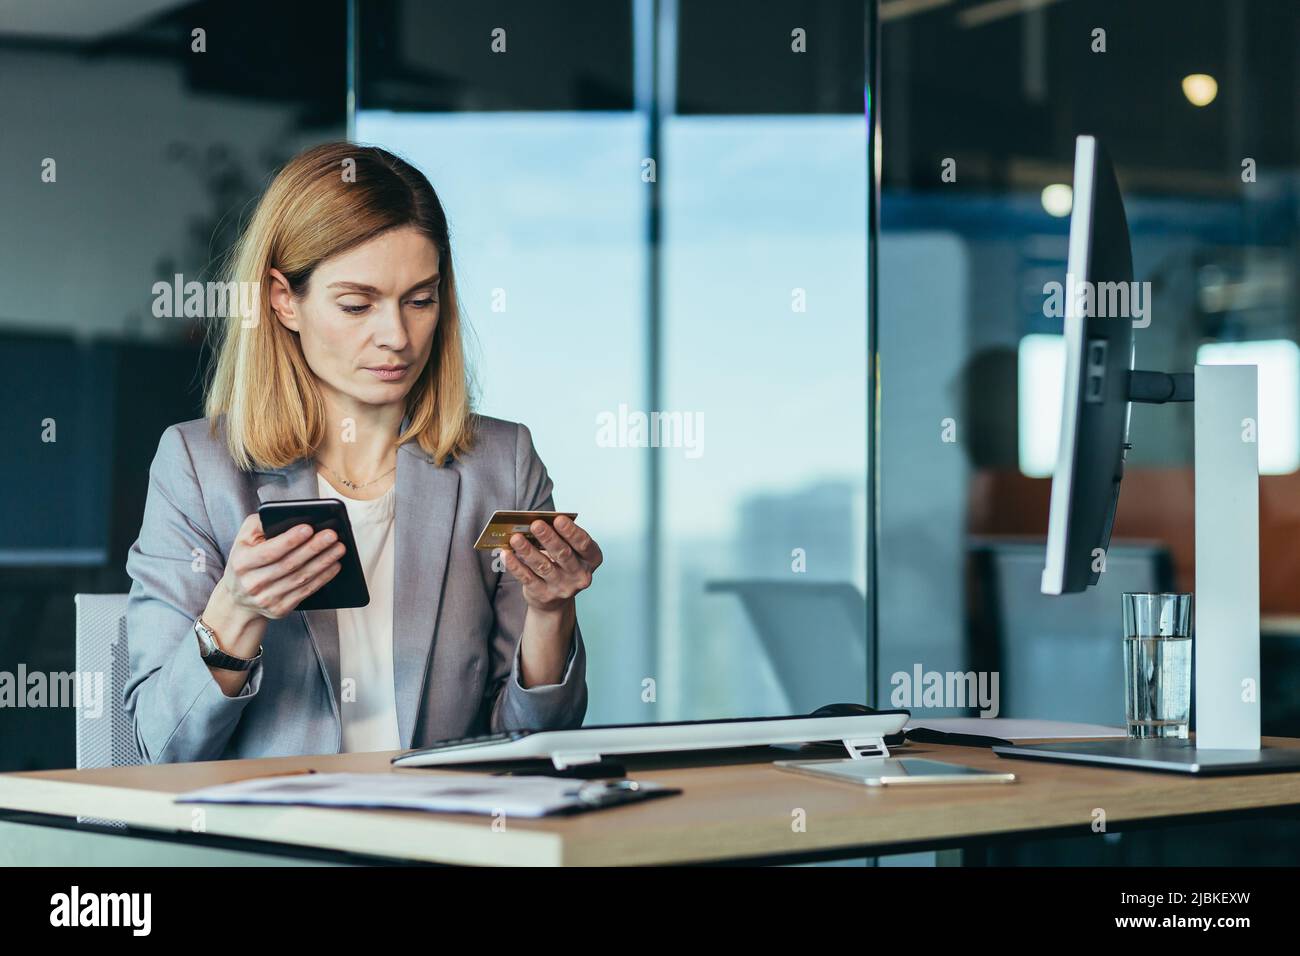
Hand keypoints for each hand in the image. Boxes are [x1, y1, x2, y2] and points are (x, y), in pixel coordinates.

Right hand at [219, 513, 345, 620]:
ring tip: (338, 547)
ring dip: (323, 562)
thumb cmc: (246, 563)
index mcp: (241, 563)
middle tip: (331, 535)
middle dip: (313, 548)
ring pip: (301, 578)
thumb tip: (282, 514)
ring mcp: (266, 598)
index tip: (309, 527)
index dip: (290, 540)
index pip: (269, 551)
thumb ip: (257, 524)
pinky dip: (323, 578)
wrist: (238, 600)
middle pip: (289, 564)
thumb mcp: (242, 541)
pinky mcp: (280, 609)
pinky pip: (306, 592)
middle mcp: (252, 583)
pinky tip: (334, 565)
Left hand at [502, 516, 602, 613]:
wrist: (556, 599)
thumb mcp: (570, 551)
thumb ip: (560, 537)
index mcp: (591, 559)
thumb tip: (537, 523)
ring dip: (528, 551)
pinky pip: (527, 578)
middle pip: (563, 554)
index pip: (584, 544)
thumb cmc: (562, 564)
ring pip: (543, 566)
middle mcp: (580, 575)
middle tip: (535, 524)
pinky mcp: (544, 595)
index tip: (559, 519)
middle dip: (548, 538)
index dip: (572, 532)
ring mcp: (562, 588)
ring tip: (516, 538)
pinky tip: (506, 554)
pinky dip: (515, 566)